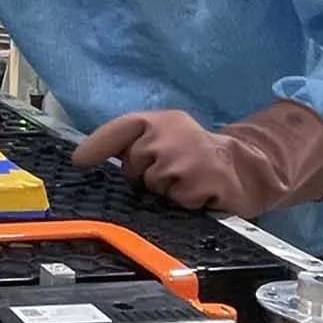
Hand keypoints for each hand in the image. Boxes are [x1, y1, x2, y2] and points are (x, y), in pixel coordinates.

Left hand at [71, 101, 322, 217]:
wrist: (244, 167)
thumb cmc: (193, 156)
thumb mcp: (162, 139)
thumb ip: (130, 143)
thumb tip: (81, 157)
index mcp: (159, 120)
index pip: (121, 128)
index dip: (97, 145)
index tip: (78, 161)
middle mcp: (173, 133)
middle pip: (133, 166)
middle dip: (145, 176)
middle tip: (171, 172)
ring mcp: (189, 156)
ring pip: (154, 186)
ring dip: (167, 191)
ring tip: (186, 181)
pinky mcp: (206, 180)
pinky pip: (178, 200)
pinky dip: (186, 202)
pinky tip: (200, 192)